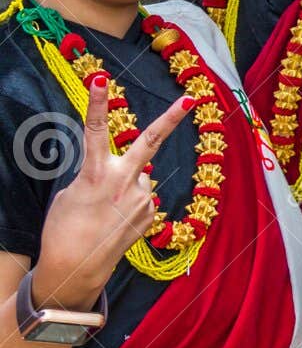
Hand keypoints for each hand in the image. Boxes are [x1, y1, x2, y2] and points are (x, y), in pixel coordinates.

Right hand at [32, 79, 190, 308]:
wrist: (76, 268)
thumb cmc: (64, 228)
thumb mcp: (72, 194)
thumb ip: (99, 175)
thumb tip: (122, 173)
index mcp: (95, 173)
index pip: (95, 130)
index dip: (98, 103)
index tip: (102, 79)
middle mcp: (124, 181)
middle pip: (151, 141)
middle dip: (171, 118)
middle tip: (190, 98)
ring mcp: (142, 198)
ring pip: (139, 177)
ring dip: (127, 185)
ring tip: (107, 211)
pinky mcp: (150, 214)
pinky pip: (142, 198)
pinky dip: (130, 203)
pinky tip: (116, 221)